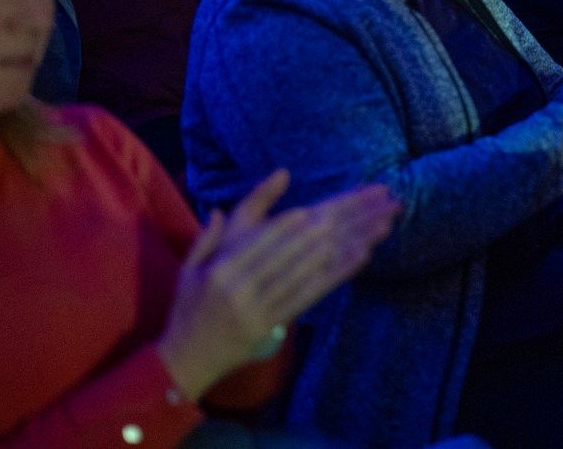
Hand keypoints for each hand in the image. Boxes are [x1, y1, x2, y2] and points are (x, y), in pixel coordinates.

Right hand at [156, 171, 398, 400]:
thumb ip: (213, 232)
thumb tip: (225, 204)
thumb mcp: (193, 264)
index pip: (266, 238)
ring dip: (348, 244)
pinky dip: (338, 273)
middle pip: (297, 248)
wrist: (185, 359)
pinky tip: (362, 256)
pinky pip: (312, 294)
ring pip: (311, 269)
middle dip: (337, 223)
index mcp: (222, 266)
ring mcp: (258, 307)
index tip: (322, 207)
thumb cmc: (191, 304)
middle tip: (367, 205)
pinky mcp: (272, 323)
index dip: (295, 222)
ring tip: (377, 225)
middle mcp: (241, 285)